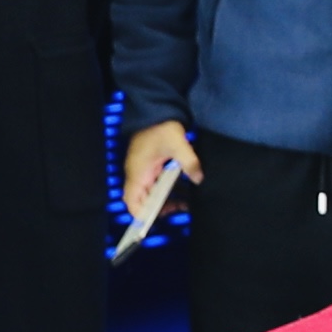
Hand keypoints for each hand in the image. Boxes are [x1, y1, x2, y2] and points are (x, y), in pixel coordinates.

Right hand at [120, 119, 201, 237]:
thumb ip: (188, 161)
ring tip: (184, 203)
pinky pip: (157, 184)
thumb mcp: (177, 143)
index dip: (142, 215)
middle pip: (143, 201)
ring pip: (151, 193)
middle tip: (179, 209)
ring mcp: (144, 171)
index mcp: (138, 172)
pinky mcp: (151, 167)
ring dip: (165, 200)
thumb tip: (199, 178)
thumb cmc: (162, 126)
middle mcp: (138, 174)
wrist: (156, 110)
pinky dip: (168, 190)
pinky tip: (183, 191)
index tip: (157, 221)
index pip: (133, 202)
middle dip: (159, 209)